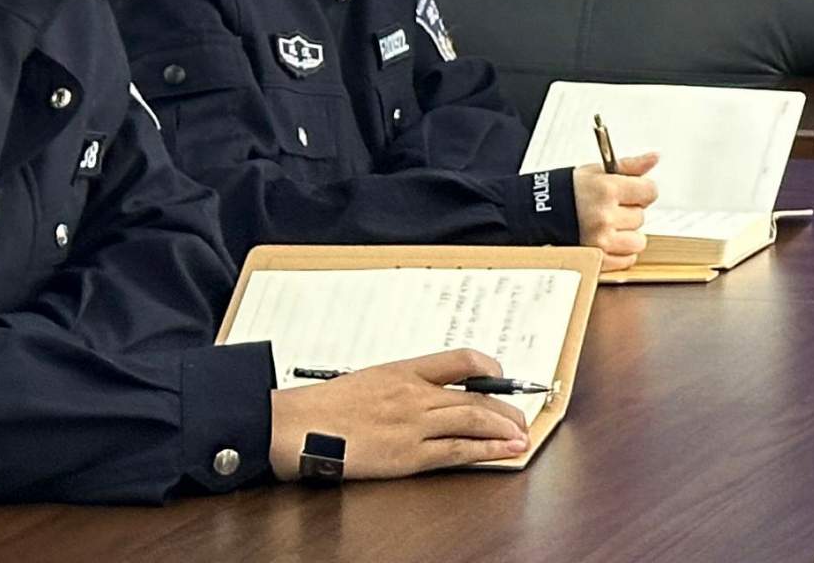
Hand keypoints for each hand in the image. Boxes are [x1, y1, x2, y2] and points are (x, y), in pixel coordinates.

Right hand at [268, 351, 531, 479]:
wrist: (292, 426)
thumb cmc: (321, 407)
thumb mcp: (367, 381)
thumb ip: (399, 385)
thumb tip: (426, 395)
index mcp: (404, 370)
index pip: (460, 359)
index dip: (489, 366)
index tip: (501, 375)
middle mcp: (414, 394)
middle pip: (475, 395)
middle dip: (505, 407)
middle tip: (521, 415)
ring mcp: (412, 424)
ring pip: (473, 420)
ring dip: (504, 428)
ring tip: (521, 436)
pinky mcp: (406, 455)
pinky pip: (456, 451)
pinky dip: (486, 451)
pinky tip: (504, 452)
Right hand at [574, 152, 659, 269]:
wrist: (534, 213)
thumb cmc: (565, 191)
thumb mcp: (596, 171)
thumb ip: (630, 166)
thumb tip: (654, 158)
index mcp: (607, 190)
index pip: (650, 191)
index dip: (642, 191)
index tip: (631, 192)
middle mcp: (605, 216)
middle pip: (641, 216)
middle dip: (628, 212)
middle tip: (608, 208)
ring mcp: (601, 240)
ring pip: (637, 241)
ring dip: (627, 235)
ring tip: (608, 226)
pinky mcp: (596, 259)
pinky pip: (626, 260)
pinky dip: (620, 253)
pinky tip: (606, 241)